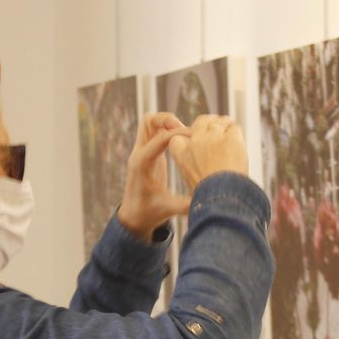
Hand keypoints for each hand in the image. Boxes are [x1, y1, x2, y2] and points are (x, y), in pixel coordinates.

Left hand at [118, 112, 191, 240]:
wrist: (134, 218)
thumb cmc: (148, 213)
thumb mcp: (167, 209)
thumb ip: (185, 205)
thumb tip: (204, 202)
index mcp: (142, 163)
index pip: (159, 137)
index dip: (179, 133)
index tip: (196, 138)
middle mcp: (139, 154)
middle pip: (149, 120)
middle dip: (169, 120)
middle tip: (187, 131)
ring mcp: (142, 152)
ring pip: (151, 123)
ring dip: (168, 123)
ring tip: (186, 134)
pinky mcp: (148, 153)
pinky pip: (156, 132)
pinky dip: (169, 130)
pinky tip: (183, 141)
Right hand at [169, 115, 246, 189]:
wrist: (222, 197)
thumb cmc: (208, 191)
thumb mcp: (189, 177)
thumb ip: (191, 160)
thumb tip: (200, 154)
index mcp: (181, 152)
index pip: (180, 135)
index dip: (190, 136)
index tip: (197, 141)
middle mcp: (196, 141)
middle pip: (201, 121)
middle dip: (209, 124)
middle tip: (217, 131)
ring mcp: (214, 138)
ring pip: (219, 122)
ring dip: (224, 126)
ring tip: (229, 135)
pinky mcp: (231, 138)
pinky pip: (234, 127)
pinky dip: (236, 133)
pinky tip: (237, 141)